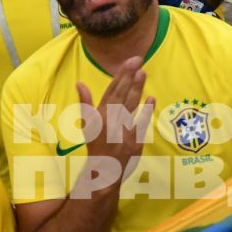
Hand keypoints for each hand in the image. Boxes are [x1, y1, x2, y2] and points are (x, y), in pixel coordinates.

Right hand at [78, 58, 153, 186]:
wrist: (103, 171)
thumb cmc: (95, 145)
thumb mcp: (87, 124)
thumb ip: (85, 102)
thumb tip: (79, 83)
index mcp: (99, 116)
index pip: (111, 91)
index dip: (120, 75)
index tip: (128, 62)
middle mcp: (110, 122)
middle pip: (121, 95)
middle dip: (130, 76)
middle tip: (138, 60)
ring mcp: (123, 132)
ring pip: (131, 107)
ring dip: (137, 89)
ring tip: (143, 73)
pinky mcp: (135, 143)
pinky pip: (141, 125)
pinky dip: (146, 111)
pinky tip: (151, 98)